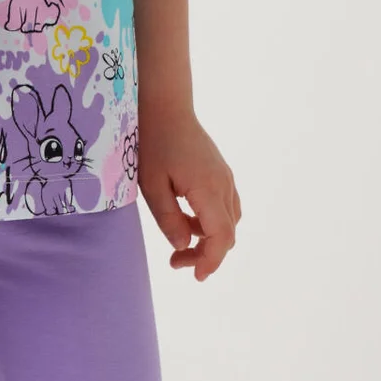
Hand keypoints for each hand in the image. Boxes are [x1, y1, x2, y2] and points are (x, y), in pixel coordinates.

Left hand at [136, 99, 240, 280]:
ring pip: (228, 220)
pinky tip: (187, 218)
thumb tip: (184, 247)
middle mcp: (224, 184)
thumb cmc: (152, 141)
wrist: (164, 104)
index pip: (221, 237)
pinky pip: (224, 205)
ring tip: (179, 242)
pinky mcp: (220, 171)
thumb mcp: (151, 184)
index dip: (211, 261)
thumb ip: (169, 219)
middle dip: (206, 254)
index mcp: (208, 189)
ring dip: (209, 238)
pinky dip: (211, 221)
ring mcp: (224, 176)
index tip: (194, 276)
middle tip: (175, 262)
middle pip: (227, 233)